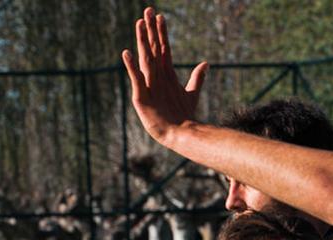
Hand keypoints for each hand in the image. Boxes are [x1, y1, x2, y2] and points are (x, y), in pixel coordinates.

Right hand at [121, 7, 208, 146]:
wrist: (180, 134)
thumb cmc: (183, 115)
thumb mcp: (192, 93)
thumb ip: (197, 78)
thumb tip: (205, 63)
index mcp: (166, 75)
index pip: (163, 49)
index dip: (162, 33)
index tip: (160, 16)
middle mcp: (155, 77)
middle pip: (152, 48)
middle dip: (150, 30)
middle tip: (148, 11)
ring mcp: (148, 85)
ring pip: (145, 58)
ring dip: (142, 41)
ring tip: (139, 23)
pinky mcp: (142, 97)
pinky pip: (137, 79)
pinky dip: (131, 66)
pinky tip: (127, 53)